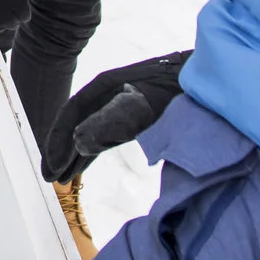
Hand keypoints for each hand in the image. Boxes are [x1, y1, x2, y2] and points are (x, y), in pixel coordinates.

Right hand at [43, 51, 191, 181]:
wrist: (209, 81)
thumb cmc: (178, 90)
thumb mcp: (145, 106)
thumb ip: (113, 123)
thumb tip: (78, 143)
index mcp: (104, 86)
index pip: (71, 113)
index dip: (58, 140)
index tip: (52, 166)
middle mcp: (108, 94)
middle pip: (76, 123)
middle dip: (62, 151)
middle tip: (50, 179)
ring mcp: (121, 104)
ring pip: (89, 131)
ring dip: (75, 154)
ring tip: (63, 178)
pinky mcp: (135, 114)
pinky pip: (104, 134)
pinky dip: (92, 150)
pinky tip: (85, 163)